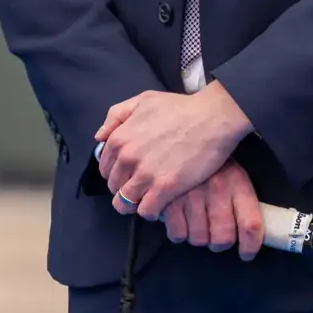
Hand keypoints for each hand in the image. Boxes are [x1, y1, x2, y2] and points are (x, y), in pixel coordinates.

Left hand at [95, 81, 252, 219]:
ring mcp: (145, 175)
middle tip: (142, 186)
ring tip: (148, 199)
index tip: (129, 174)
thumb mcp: (143, 100)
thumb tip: (100, 137)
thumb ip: (116, 115)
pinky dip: (150, 212)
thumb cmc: (180, 107)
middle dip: (125, 188)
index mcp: (119, 138)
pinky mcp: (165, 188)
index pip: (105, 168)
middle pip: (114, 187)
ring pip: (125, 203)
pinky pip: (146, 211)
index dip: (116, 173)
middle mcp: (127, 158)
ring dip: (134, 204)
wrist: (212, 118)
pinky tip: (159, 206)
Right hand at [161, 160, 265, 260]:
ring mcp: (191, 196)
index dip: (250, 246)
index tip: (246, 253)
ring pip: (198, 239)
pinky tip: (180, 218)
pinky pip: (177, 234)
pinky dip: (178, 232)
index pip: (250, 225)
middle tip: (216, 237)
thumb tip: (247, 232)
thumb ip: (239, 198)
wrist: (181, 134)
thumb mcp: (231, 169)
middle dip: (219, 243)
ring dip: (198, 237)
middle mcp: (216, 190)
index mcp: (237, 182)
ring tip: (196, 223)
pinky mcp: (167, 200)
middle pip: (223, 238)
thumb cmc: (209, 157)